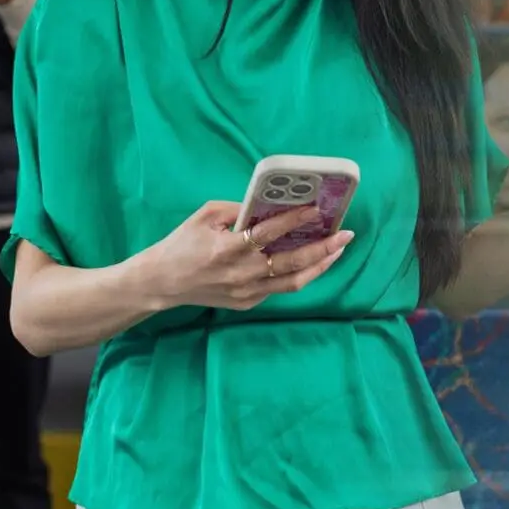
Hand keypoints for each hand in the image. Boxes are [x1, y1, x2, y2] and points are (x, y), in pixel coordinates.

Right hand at [145, 200, 353, 311]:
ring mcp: (247, 292)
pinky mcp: (248, 303)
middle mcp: (242, 273)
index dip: (295, 220)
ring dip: (320, 265)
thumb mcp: (206, 215)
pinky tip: (313, 260)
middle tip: (345, 234)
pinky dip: (299, 274)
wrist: (162, 282)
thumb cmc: (182, 242)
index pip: (269, 233)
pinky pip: (280, 288)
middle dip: (323, 248)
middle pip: (292, 263)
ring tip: (338, 250)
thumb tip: (271, 205)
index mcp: (228, 248)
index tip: (316, 209)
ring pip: (294, 282)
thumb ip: (239, 209)